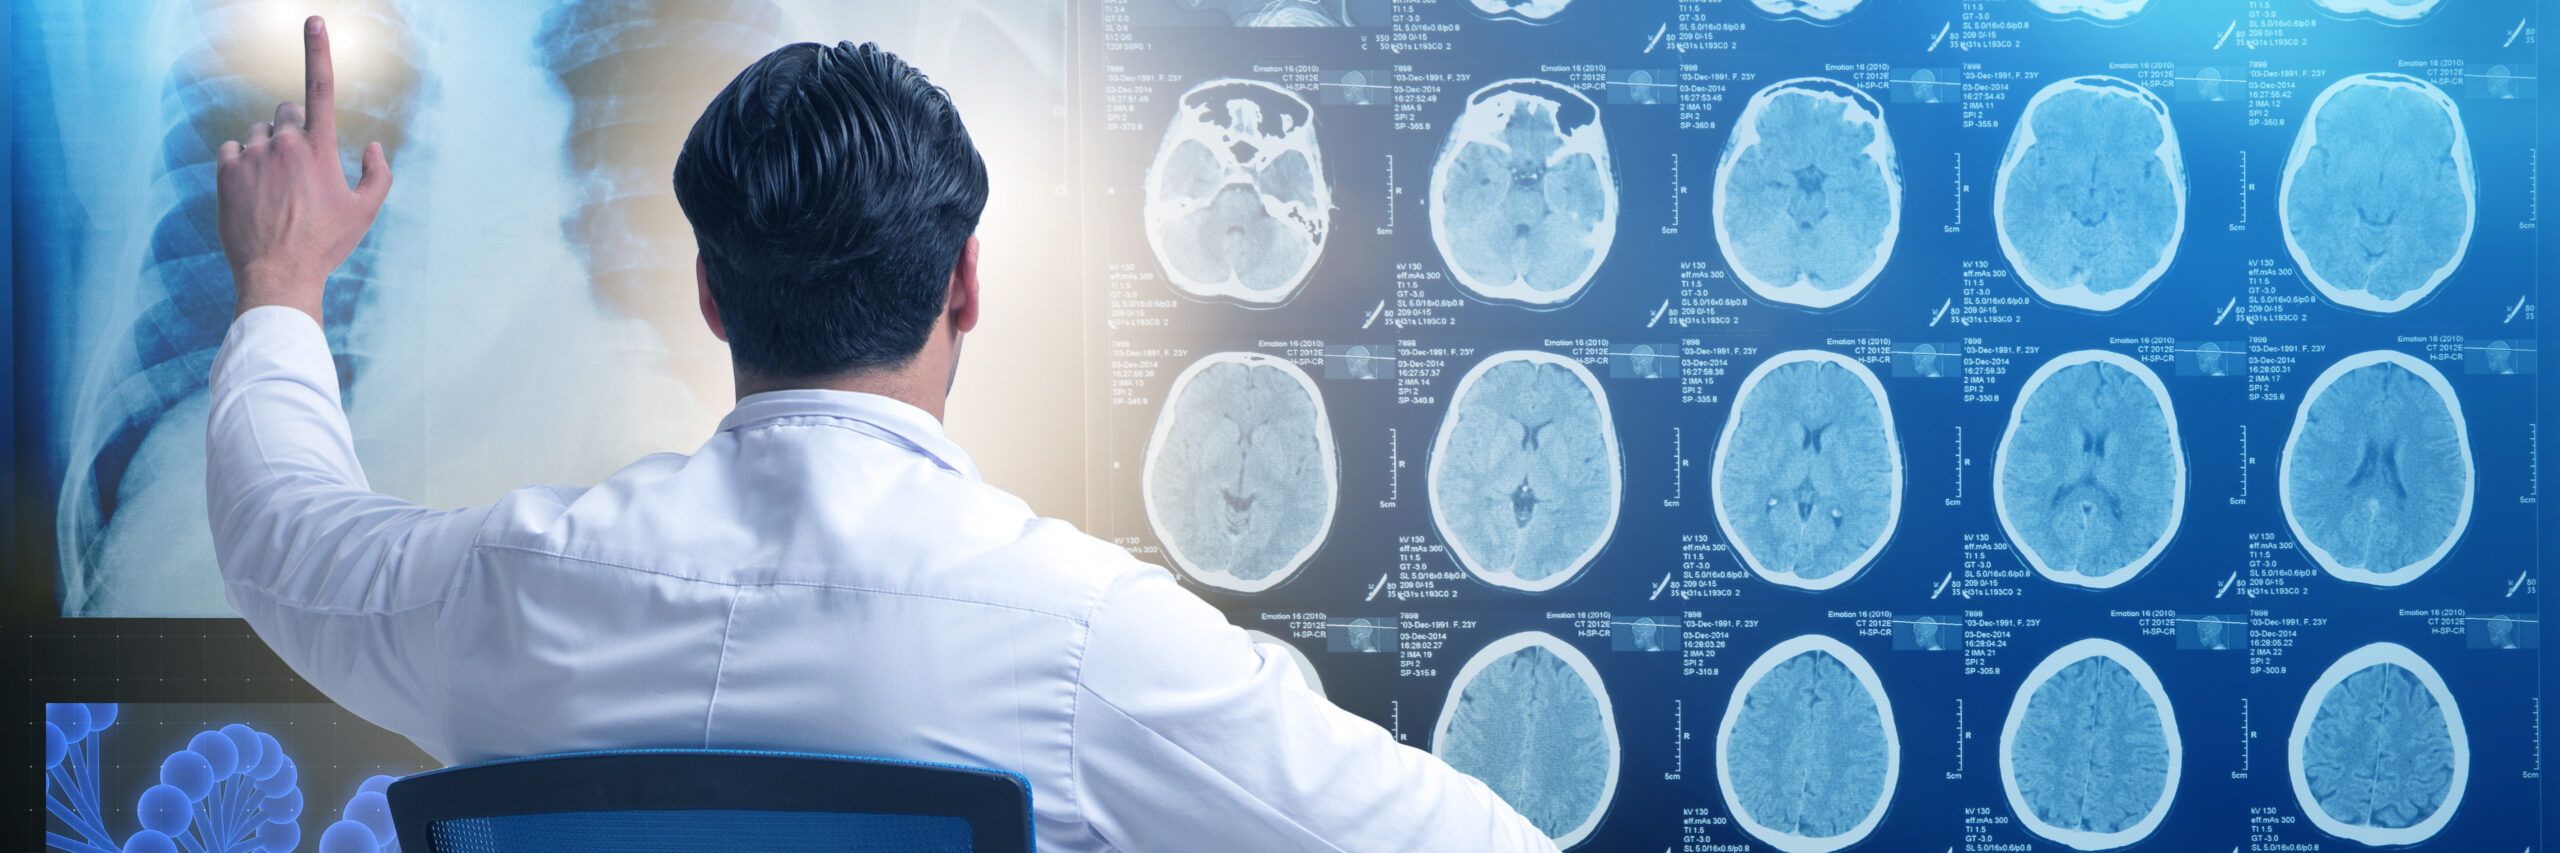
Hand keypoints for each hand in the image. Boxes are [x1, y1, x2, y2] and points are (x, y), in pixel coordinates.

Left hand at [216, 15, 391, 320]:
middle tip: (299, 168)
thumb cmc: (325, 244)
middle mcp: (283, 143)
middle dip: (293, 130)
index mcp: (319, 148)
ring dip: (267, 150)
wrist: (277, 273)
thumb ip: (377, 174)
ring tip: (275, 189)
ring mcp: (251, 155)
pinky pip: (233, 149)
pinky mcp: (225, 170)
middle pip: (285, 112)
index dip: (318, 50)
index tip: (313, 20)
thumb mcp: (365, 212)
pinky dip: (243, 163)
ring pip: (258, 133)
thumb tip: (370, 145)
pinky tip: (253, 192)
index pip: (320, 88)